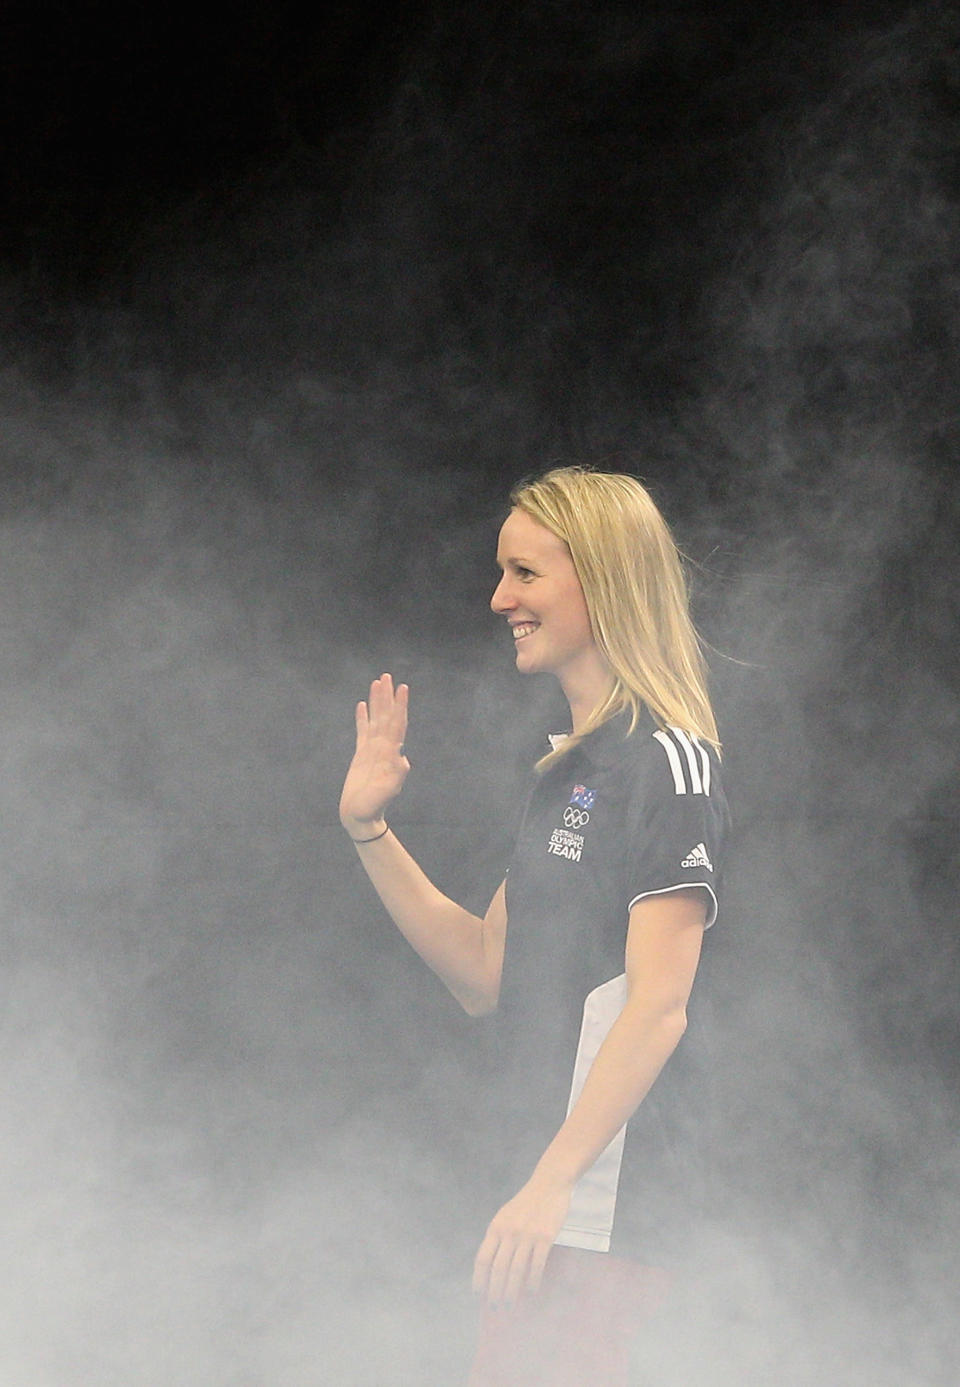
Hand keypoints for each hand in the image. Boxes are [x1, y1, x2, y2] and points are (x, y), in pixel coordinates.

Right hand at [339, 673, 410, 836]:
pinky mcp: (361, 755)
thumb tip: (404, 761)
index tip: (403, 688)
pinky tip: (363, 705)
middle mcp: (383, 748)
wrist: (361, 817)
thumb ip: (395, 778)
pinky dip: (363, 718)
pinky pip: (362, 731)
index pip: (397, 724)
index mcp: (390, 753)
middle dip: (387, 696)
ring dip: (377, 702)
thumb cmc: (372, 807)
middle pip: (386, 716)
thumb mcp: (386, 793)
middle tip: (387, 676)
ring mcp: (372, 750)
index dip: (400, 706)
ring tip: (376, 682)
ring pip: (375, 720)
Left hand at [472, 1171, 572, 1305]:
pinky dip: (532, 1281)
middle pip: (498, 1268)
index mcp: (496, 1227)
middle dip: (494, 1291)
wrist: (549, 1184)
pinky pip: (536, 1264)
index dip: (479, 1279)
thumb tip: (491, 1266)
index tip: (478, 1295)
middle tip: (494, 1308)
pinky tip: (531, 1292)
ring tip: (509, 1305)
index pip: (482, 1258)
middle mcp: (509, 1232)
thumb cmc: (526, 1202)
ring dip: (511, 1291)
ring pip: (516, 1270)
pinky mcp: (545, 1237)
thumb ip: (498, 1237)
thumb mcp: (505, 1216)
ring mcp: (527, 1235)